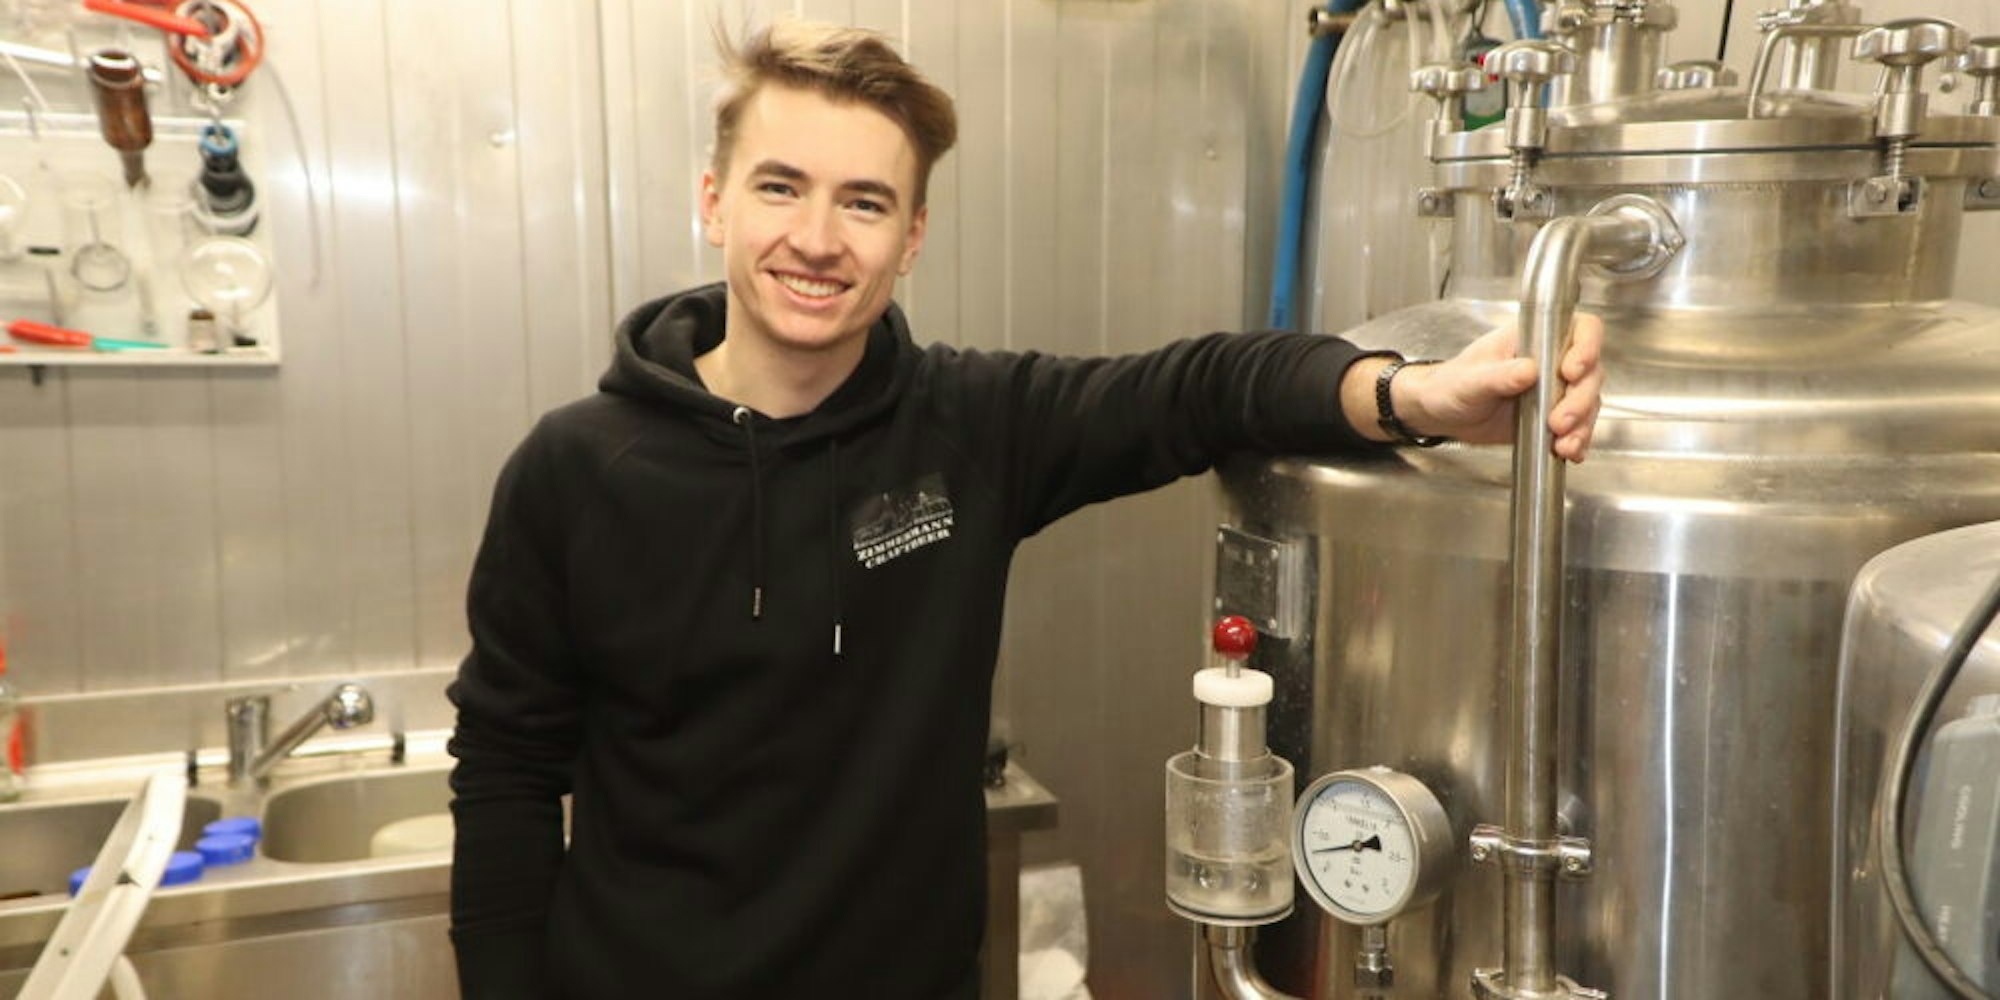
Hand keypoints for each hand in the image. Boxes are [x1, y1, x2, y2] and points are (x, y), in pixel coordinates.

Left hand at [1386, 314, 1604, 461]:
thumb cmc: (1451, 384)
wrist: (1442, 414)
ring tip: (1563, 444)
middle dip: (1581, 399)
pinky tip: (1568, 452)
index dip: (1587, 347)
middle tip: (1558, 421)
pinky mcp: (1551, 418)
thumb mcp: (1470, 379)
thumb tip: (1529, 370)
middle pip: (1590, 372)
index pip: (1580, 329)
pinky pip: (1577, 428)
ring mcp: (1554, 391)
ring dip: (1582, 425)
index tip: (1571, 370)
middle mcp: (1551, 362)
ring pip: (1588, 403)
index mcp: (1534, 338)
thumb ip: (1498, 376)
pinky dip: (1577, 441)